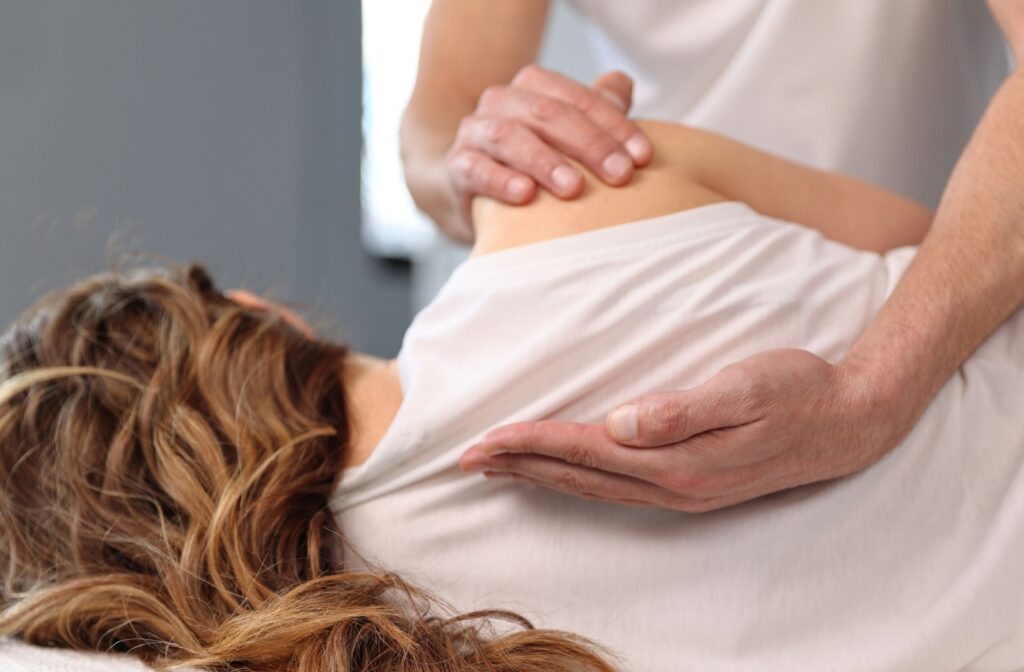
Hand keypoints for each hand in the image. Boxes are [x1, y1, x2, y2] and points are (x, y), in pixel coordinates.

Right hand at [446, 65, 653, 234]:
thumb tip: (621, 82)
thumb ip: (595, 109)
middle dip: (589, 144)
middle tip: (620, 174)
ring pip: (509, 137)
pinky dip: (500, 180)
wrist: (474, 193)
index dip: (614, 125)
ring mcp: (474, 133)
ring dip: (545, 162)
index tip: (643, 157)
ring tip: (574, 188)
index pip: (577, 98)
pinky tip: (525, 196)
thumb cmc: (532, 162)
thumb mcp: (567, 137)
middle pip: (547, 113)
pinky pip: (475, 169)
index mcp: (531, 87)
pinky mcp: (457, 167)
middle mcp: (500, 102)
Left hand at [460, 349, 911, 511]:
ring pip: (590, 487)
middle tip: (464, 460)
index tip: (482, 438)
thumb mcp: (746, 388)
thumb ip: (682, 409)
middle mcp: (671, 483)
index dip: (530, 443)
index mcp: (676, 459)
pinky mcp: (687, 483)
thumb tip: (620, 423)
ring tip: (496, 468)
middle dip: (517, 465)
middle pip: (575, 475)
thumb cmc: (797, 392)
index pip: (583, 450)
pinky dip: (573, 481)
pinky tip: (558, 475)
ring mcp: (679, 489)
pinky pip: (612, 488)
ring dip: (539, 476)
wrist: (848, 422)